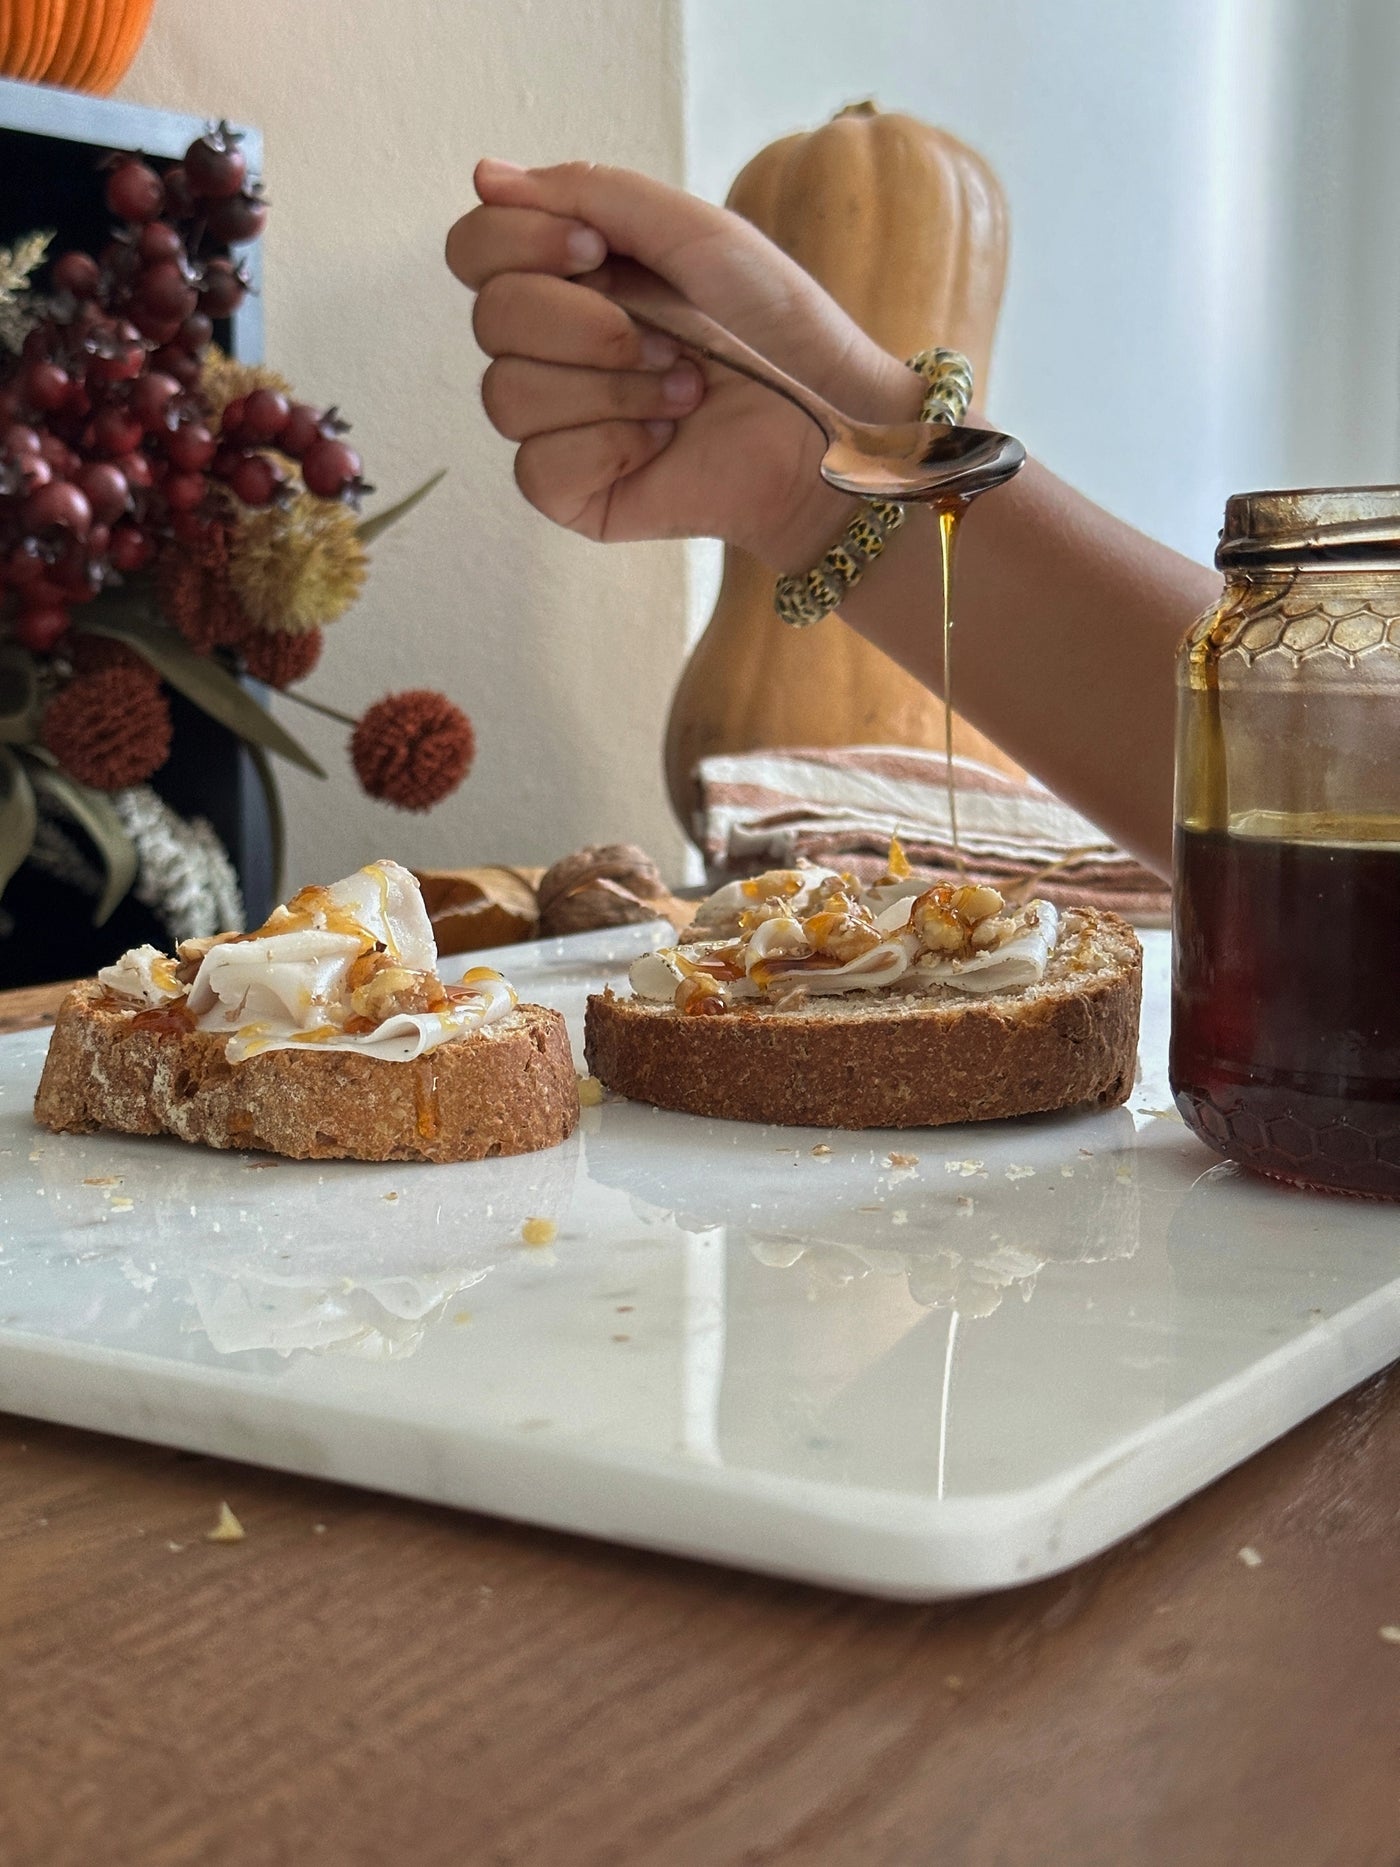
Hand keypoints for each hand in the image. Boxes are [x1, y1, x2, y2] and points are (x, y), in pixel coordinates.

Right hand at [445, 159, 919, 570]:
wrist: (831, 425)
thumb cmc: (777, 328)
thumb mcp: (690, 232)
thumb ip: (589, 192)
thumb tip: (483, 175)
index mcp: (571, 278)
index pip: (476, 250)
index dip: (518, 242)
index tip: (596, 251)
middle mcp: (554, 349)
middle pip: (489, 318)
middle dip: (583, 323)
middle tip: (669, 337)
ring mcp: (559, 425)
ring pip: (507, 395)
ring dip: (612, 386)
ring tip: (684, 390)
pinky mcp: (574, 493)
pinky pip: (535, 468)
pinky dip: (609, 445)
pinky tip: (663, 441)